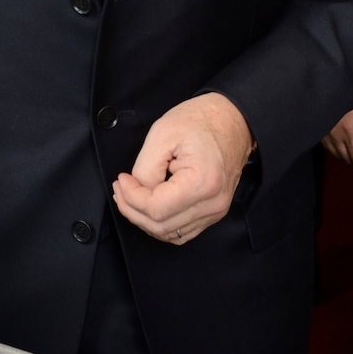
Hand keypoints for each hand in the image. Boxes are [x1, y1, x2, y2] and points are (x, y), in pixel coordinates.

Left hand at [113, 93, 254, 244]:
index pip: (156, 209)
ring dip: (144, 219)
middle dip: (132, 209)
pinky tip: (148, 205)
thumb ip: (146, 167)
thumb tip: (135, 191)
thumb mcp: (163, 133)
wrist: (232, 120)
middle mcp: (212, 204)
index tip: (122, 180)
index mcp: (202, 183)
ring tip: (130, 195)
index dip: (131, 197)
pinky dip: (160, 222)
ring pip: (170, 233)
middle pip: (161, 226)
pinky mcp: (213, 212)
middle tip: (120, 188)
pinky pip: (181, 230)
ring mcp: (215, 211)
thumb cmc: (201, 121)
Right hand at [322, 90, 352, 165]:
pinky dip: (340, 144)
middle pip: (351, 160)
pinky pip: (330, 146)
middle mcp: (334, 136)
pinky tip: (347, 131)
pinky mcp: (319, 129)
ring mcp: (325, 133)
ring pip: (339, 155)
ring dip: (352, 151)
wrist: (333, 74)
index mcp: (350, 131)